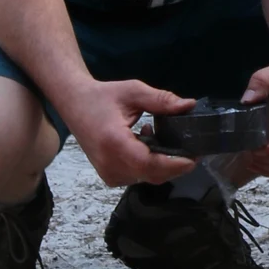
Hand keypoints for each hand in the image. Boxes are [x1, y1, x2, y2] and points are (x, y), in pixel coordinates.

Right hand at [64, 77, 197, 188]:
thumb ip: (162, 100)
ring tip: (160, 138)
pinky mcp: (109, 176)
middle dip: (174, 165)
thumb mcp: (133, 91)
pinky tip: (146, 144)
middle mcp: (110, 164)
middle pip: (152, 174)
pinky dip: (148, 165)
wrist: (74, 104)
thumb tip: (189, 105)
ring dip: (160, 163)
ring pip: (147, 177)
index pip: (149, 164)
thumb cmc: (102, 96)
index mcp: (114, 143)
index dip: (174, 165)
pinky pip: (138, 176)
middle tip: (191, 149)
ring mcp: (108, 173)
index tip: (193, 158)